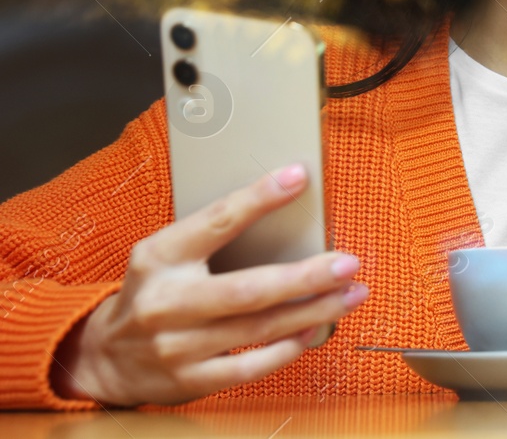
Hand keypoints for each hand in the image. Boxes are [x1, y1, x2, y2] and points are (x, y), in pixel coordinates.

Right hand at [51, 164, 366, 406]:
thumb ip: (214, 233)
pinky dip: (287, 349)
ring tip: (351, 294)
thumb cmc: (155, 291)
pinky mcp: (189, 380)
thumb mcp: (167, 253)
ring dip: (313, 311)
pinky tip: (315, 331)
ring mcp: (176, 346)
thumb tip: (286, 204)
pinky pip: (250, 367)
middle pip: (247, 290)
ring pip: (258, 329)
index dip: (258, 198)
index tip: (297, 177)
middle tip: (348, 263)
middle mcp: (166, 302)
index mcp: (160, 256)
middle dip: (306, 277)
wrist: (105, 356)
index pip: (216, 221)